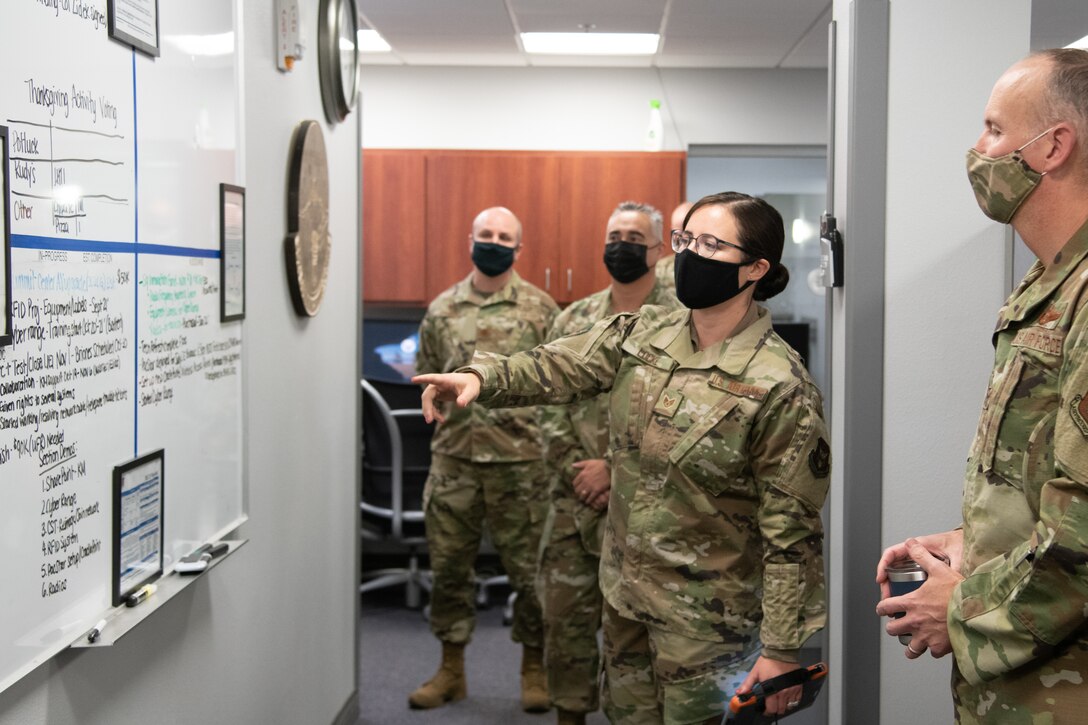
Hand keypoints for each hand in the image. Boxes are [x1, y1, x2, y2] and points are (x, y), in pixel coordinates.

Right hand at [411, 372, 480, 423]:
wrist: (470, 385)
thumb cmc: (470, 385)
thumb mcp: (471, 391)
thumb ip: (466, 398)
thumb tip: (460, 405)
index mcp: (445, 380)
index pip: (432, 378)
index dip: (423, 379)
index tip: (413, 379)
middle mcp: (438, 384)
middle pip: (427, 395)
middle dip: (427, 408)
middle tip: (429, 420)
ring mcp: (437, 390)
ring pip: (428, 401)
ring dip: (431, 412)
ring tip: (441, 421)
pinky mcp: (437, 395)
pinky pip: (431, 404)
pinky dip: (434, 412)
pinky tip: (441, 419)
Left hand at [571, 459, 609, 510]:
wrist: (610, 468)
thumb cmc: (600, 464)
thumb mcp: (589, 462)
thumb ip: (580, 464)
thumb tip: (572, 465)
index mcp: (582, 474)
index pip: (574, 483)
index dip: (576, 486)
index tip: (578, 487)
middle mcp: (585, 481)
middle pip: (577, 490)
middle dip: (578, 492)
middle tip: (580, 493)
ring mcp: (590, 486)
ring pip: (582, 495)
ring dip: (582, 497)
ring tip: (584, 498)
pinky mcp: (596, 490)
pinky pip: (590, 498)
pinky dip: (589, 500)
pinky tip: (589, 501)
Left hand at [736, 656, 802, 717]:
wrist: (781, 652)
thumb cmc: (767, 662)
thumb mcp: (755, 672)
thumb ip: (747, 684)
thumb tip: (739, 694)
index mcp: (772, 691)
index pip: (771, 709)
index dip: (767, 712)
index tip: (764, 710)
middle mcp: (783, 693)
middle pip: (781, 709)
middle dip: (775, 710)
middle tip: (771, 706)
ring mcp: (792, 690)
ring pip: (790, 706)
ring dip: (784, 706)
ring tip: (779, 702)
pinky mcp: (799, 686)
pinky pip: (797, 700)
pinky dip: (792, 701)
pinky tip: (787, 698)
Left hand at [875, 538, 963, 658]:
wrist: (977, 612)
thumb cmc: (958, 592)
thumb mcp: (939, 569)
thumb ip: (922, 556)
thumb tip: (910, 542)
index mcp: (911, 603)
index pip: (885, 608)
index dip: (882, 608)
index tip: (883, 609)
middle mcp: (915, 622)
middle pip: (892, 630)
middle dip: (893, 627)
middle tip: (897, 625)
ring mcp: (926, 637)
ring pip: (909, 648)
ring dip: (910, 644)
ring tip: (913, 641)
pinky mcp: (939, 648)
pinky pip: (930, 653)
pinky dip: (931, 650)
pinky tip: (935, 645)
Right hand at [876, 529, 962, 598]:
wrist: (969, 542)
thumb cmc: (961, 544)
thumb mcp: (957, 555)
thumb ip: (953, 566)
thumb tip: (951, 581)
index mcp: (918, 545)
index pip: (892, 553)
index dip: (883, 565)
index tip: (881, 579)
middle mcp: (915, 553)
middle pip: (892, 567)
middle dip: (886, 582)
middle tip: (886, 596)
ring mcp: (918, 562)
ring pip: (898, 573)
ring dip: (893, 587)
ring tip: (894, 602)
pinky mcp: (923, 569)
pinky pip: (907, 577)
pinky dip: (903, 588)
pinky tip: (906, 600)